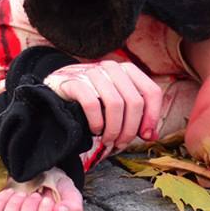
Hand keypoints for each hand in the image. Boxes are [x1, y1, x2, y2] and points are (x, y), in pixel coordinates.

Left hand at [0, 168, 83, 210]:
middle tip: (36, 196)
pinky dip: (0, 202)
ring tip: (23, 195)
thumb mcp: (71, 195)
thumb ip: (73, 207)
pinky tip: (11, 192)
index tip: (47, 199)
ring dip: (13, 207)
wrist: (40, 179)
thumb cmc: (57, 191)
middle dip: (29, 210)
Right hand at [44, 60, 162, 149]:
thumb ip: (137, 118)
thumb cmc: (93, 100)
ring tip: (108, 140)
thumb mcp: (118, 105)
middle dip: (130, 129)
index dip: (152, 116)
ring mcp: (92, 72)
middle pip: (134, 102)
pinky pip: (92, 104)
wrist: (56, 90)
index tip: (145, 135)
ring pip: (115, 104)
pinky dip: (96, 122)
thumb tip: (151, 135)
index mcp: (127, 70)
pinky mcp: (74, 81)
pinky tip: (94, 130)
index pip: (152, 92)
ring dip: (114, 129)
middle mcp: (112, 68)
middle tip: (121, 143)